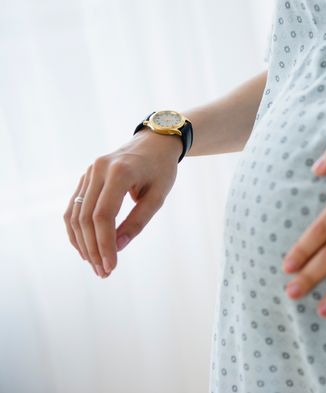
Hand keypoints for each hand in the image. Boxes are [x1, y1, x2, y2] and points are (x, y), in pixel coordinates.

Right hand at [63, 129, 182, 277]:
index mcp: (120, 172)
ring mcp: (88, 172)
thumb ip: (138, 221)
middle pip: (86, 217)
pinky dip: (76, 229)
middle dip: (93, 248)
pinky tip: (85, 247)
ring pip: (75, 214)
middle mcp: (98, 170)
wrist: (153, 143)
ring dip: (82, 243)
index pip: (103, 215)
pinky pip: (74, 207)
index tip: (111, 266)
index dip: (104, 244)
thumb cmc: (161, 170)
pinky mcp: (85, 177)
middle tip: (103, 272)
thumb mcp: (158, 196)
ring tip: (95, 264)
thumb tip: (118, 248)